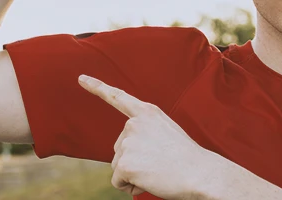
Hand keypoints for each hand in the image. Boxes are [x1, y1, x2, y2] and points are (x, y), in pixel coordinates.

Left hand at [78, 75, 217, 198]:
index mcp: (147, 113)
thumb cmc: (189, 158)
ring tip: (159, 171)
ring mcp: (128, 143)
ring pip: (118, 167)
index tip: (80, 79)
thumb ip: (146, 133)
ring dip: (134, 175)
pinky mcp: (124, 164)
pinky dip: (131, 186)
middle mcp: (133, 124)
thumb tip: (127, 155)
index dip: (97, 87)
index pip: (118, 97)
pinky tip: (151, 180)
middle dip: (134, 161)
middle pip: (118, 148)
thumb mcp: (168, 133)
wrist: (201, 173)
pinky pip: (118, 182)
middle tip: (161, 163)